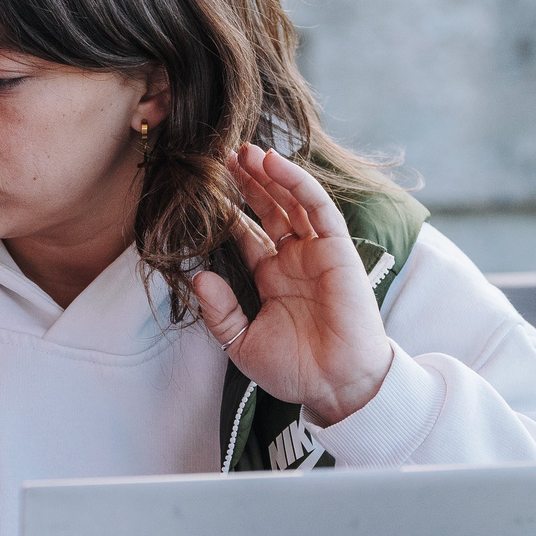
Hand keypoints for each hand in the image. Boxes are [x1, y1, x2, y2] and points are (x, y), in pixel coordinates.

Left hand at [193, 145, 394, 426]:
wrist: (336, 385)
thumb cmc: (295, 370)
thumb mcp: (242, 342)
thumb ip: (220, 311)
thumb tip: (198, 276)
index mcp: (273, 278)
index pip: (249, 234)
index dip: (231, 210)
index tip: (208, 188)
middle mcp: (295, 260)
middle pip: (270, 209)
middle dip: (249, 182)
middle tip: (225, 155)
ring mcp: (317, 252)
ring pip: (292, 201)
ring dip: (271, 175)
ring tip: (245, 151)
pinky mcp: (337, 249)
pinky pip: (317, 207)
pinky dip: (297, 182)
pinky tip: (274, 163)